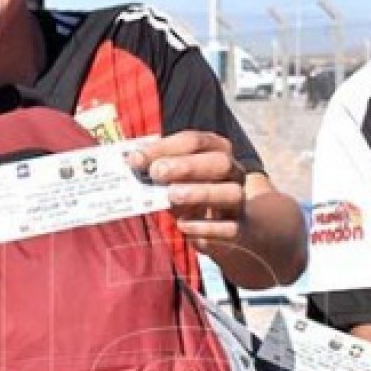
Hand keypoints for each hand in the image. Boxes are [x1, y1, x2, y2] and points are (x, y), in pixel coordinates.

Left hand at [128, 131, 246, 250]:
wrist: (216, 229)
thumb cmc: (189, 192)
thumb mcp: (173, 177)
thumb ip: (157, 166)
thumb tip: (131, 159)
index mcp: (216, 151)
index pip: (195, 141)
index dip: (164, 147)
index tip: (135, 159)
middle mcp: (233, 173)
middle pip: (220, 163)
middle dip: (188, 165)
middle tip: (157, 172)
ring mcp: (238, 202)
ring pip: (231, 193)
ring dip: (201, 192)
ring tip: (172, 195)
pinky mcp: (238, 230)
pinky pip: (229, 228)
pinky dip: (206, 227)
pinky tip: (184, 225)